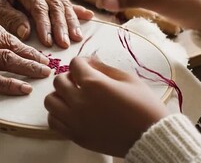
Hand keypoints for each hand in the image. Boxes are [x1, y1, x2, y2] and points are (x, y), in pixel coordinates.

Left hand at [0, 0, 93, 47]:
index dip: (45, 24)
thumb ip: (8, 17)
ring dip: (70, 22)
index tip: (48, 42)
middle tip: (65, 44)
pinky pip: (61, 4)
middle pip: (54, 5)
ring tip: (76, 38)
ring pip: (61, 5)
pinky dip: (74, 11)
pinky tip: (88, 16)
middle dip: (61, 26)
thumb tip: (27, 32)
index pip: (38, 5)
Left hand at [44, 57, 168, 156]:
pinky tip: (71, 112)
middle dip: (69, 77)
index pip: (74, 64)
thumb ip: (105, 68)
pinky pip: (53, 121)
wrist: (150, 137)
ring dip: (60, 95)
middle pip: (58, 81)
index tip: (89, 66)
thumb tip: (90, 62)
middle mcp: (80, 101)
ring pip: (50, 101)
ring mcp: (75, 120)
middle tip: (81, 81)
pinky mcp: (76, 135)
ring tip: (73, 97)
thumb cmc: (144, 107)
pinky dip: (58, 114)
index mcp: (94, 84)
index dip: (82, 62)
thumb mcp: (128, 79)